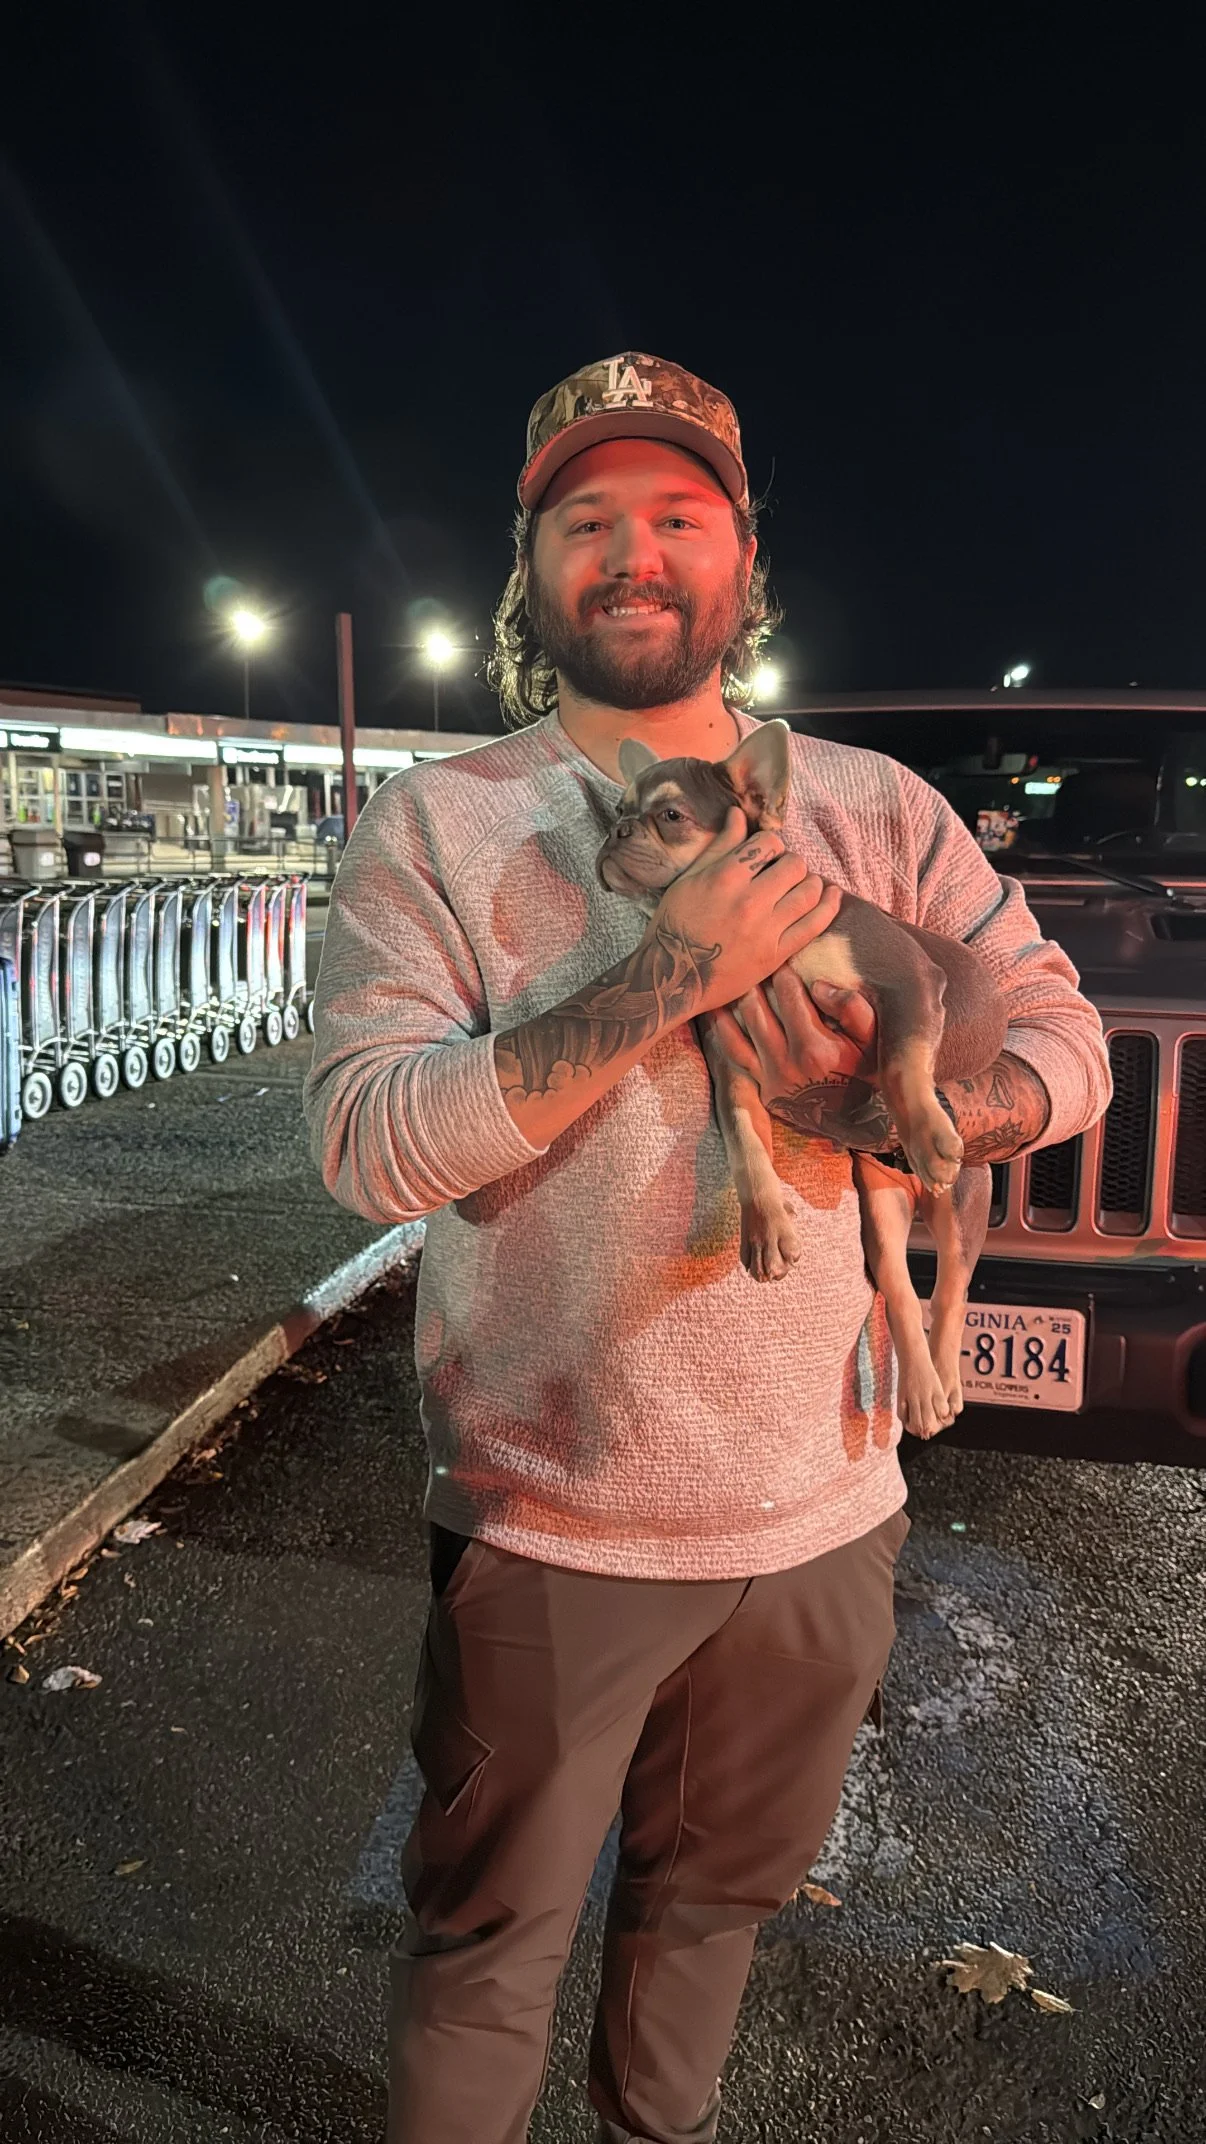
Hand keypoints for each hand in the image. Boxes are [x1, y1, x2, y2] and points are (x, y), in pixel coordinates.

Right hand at [645, 808, 843, 1016]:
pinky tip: (832, 896)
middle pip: (794, 865)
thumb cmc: (674, 925)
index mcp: (725, 877)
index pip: (768, 842)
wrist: (673, 978)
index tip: (766, 855)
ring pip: (809, 892)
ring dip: (811, 882)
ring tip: (804, 883)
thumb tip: (738, 813)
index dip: (771, 845)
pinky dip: (828, 906)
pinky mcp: (777, 954)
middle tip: (783, 872)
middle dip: (791, 863)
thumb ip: (720, 847)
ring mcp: (766, 929)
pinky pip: (815, 925)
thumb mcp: (689, 880)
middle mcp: (750, 901)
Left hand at [703, 966, 878, 1099]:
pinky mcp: (760, 1086)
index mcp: (815, 1047)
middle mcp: (787, 1061)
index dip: (784, 971)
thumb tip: (818, 985)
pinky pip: (733, 1052)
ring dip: (734, 998)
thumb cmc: (864, 1070)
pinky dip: (721, 1027)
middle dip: (754, 980)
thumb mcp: (872, 1040)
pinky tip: (715, 1008)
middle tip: (752, 964)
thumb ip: (852, 1009)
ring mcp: (770, 1075)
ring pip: (739, 1026)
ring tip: (733, 978)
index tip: (782, 960)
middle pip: (757, 1006)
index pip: (789, 994)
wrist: (855, 1118)